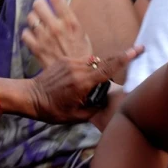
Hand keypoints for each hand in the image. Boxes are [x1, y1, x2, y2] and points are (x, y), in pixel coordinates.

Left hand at [23, 0, 92, 67]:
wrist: (75, 77)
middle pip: (39, 4)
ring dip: (34, 18)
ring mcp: (44, 38)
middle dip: (39, 4)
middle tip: (41, 7)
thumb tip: (60, 7)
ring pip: (30, 17)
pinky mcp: (36, 48)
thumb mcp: (82, 34)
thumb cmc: (81, 55)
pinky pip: (25, 33)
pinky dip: (28, 33)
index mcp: (71, 23)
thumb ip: (70, 21)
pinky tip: (34, 36)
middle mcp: (56, 27)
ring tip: (38, 23)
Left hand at [29, 45, 143, 123]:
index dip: (125, 58)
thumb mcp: (75, 116)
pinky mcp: (64, 60)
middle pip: (104, 62)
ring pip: (93, 61)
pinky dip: (87, 68)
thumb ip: (94, 110)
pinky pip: (82, 61)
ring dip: (99, 68)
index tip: (137, 50)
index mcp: (82, 83)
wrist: (30, 97)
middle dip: (118, 59)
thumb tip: (105, 103)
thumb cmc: (51, 109)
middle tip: (133, 53)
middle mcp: (77, 69)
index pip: (108, 68)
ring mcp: (70, 62)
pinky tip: (81, 79)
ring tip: (93, 82)